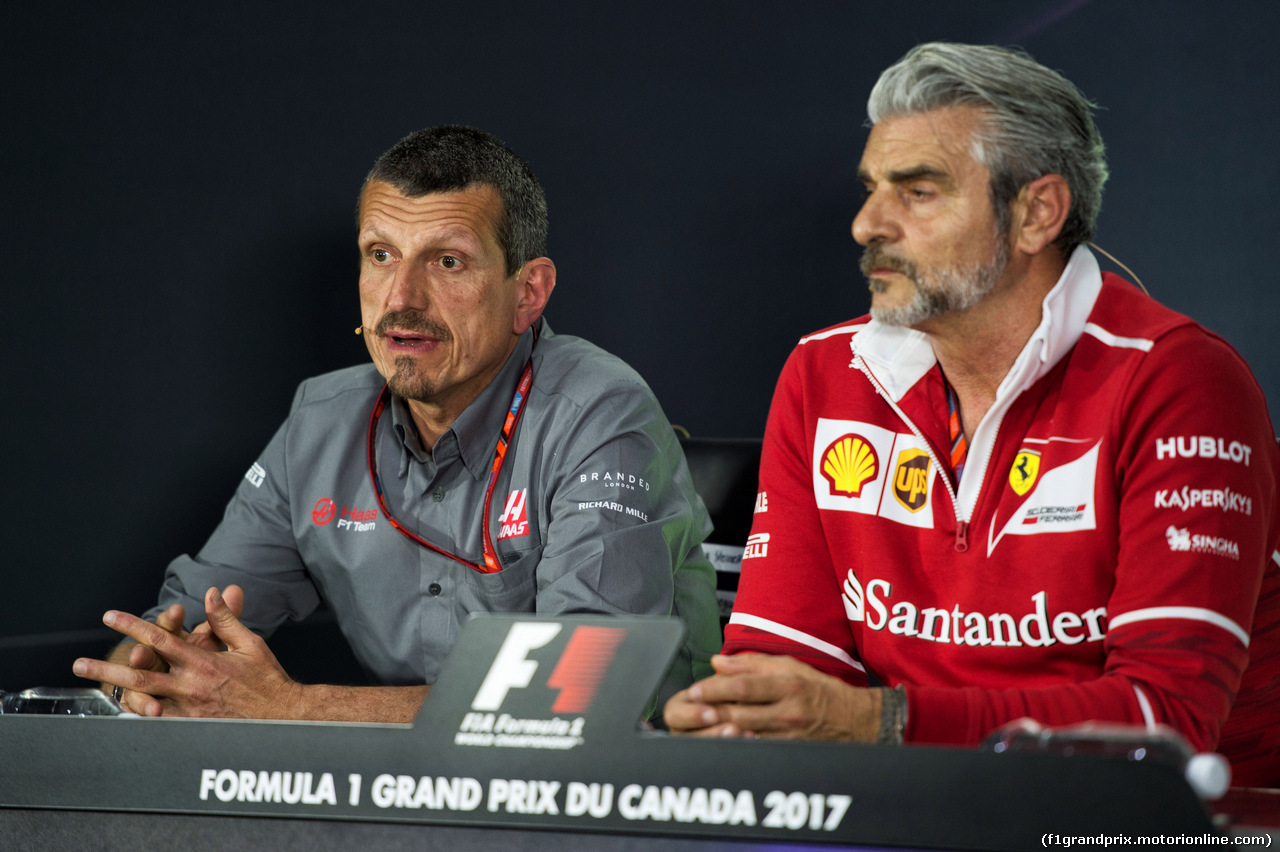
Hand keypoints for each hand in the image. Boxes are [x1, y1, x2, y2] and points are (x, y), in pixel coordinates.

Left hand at [75, 586, 300, 718]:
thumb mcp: (250, 643)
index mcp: (204, 660)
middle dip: (106, 668)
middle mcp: (191, 684)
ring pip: (143, 699)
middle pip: (140, 673)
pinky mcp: (192, 727)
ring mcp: (189, 709)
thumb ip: (226, 620)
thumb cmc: (268, 679)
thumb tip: (213, 593)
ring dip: (114, 694)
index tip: (110, 616)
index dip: (132, 625)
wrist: (284, 715)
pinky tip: (119, 716)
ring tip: (92, 691)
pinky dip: (138, 719)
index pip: (160, 638)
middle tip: (78, 665)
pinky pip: (158, 724)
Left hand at [663, 653, 880, 741]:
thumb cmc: (822, 690)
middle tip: (689, 710)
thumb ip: (753, 663)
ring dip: (720, 731)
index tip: (695, 690)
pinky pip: (758, 750)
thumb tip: (719, 662)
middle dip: (711, 712)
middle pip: (740, 712)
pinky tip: (723, 743)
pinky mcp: (790, 751)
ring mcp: (789, 734)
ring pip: (745, 734)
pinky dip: (738, 746)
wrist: (858, 721)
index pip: (744, 686)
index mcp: (788, 684)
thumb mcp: (792, 667)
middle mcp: (788, 710)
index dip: (716, 689)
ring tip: (699, 727)